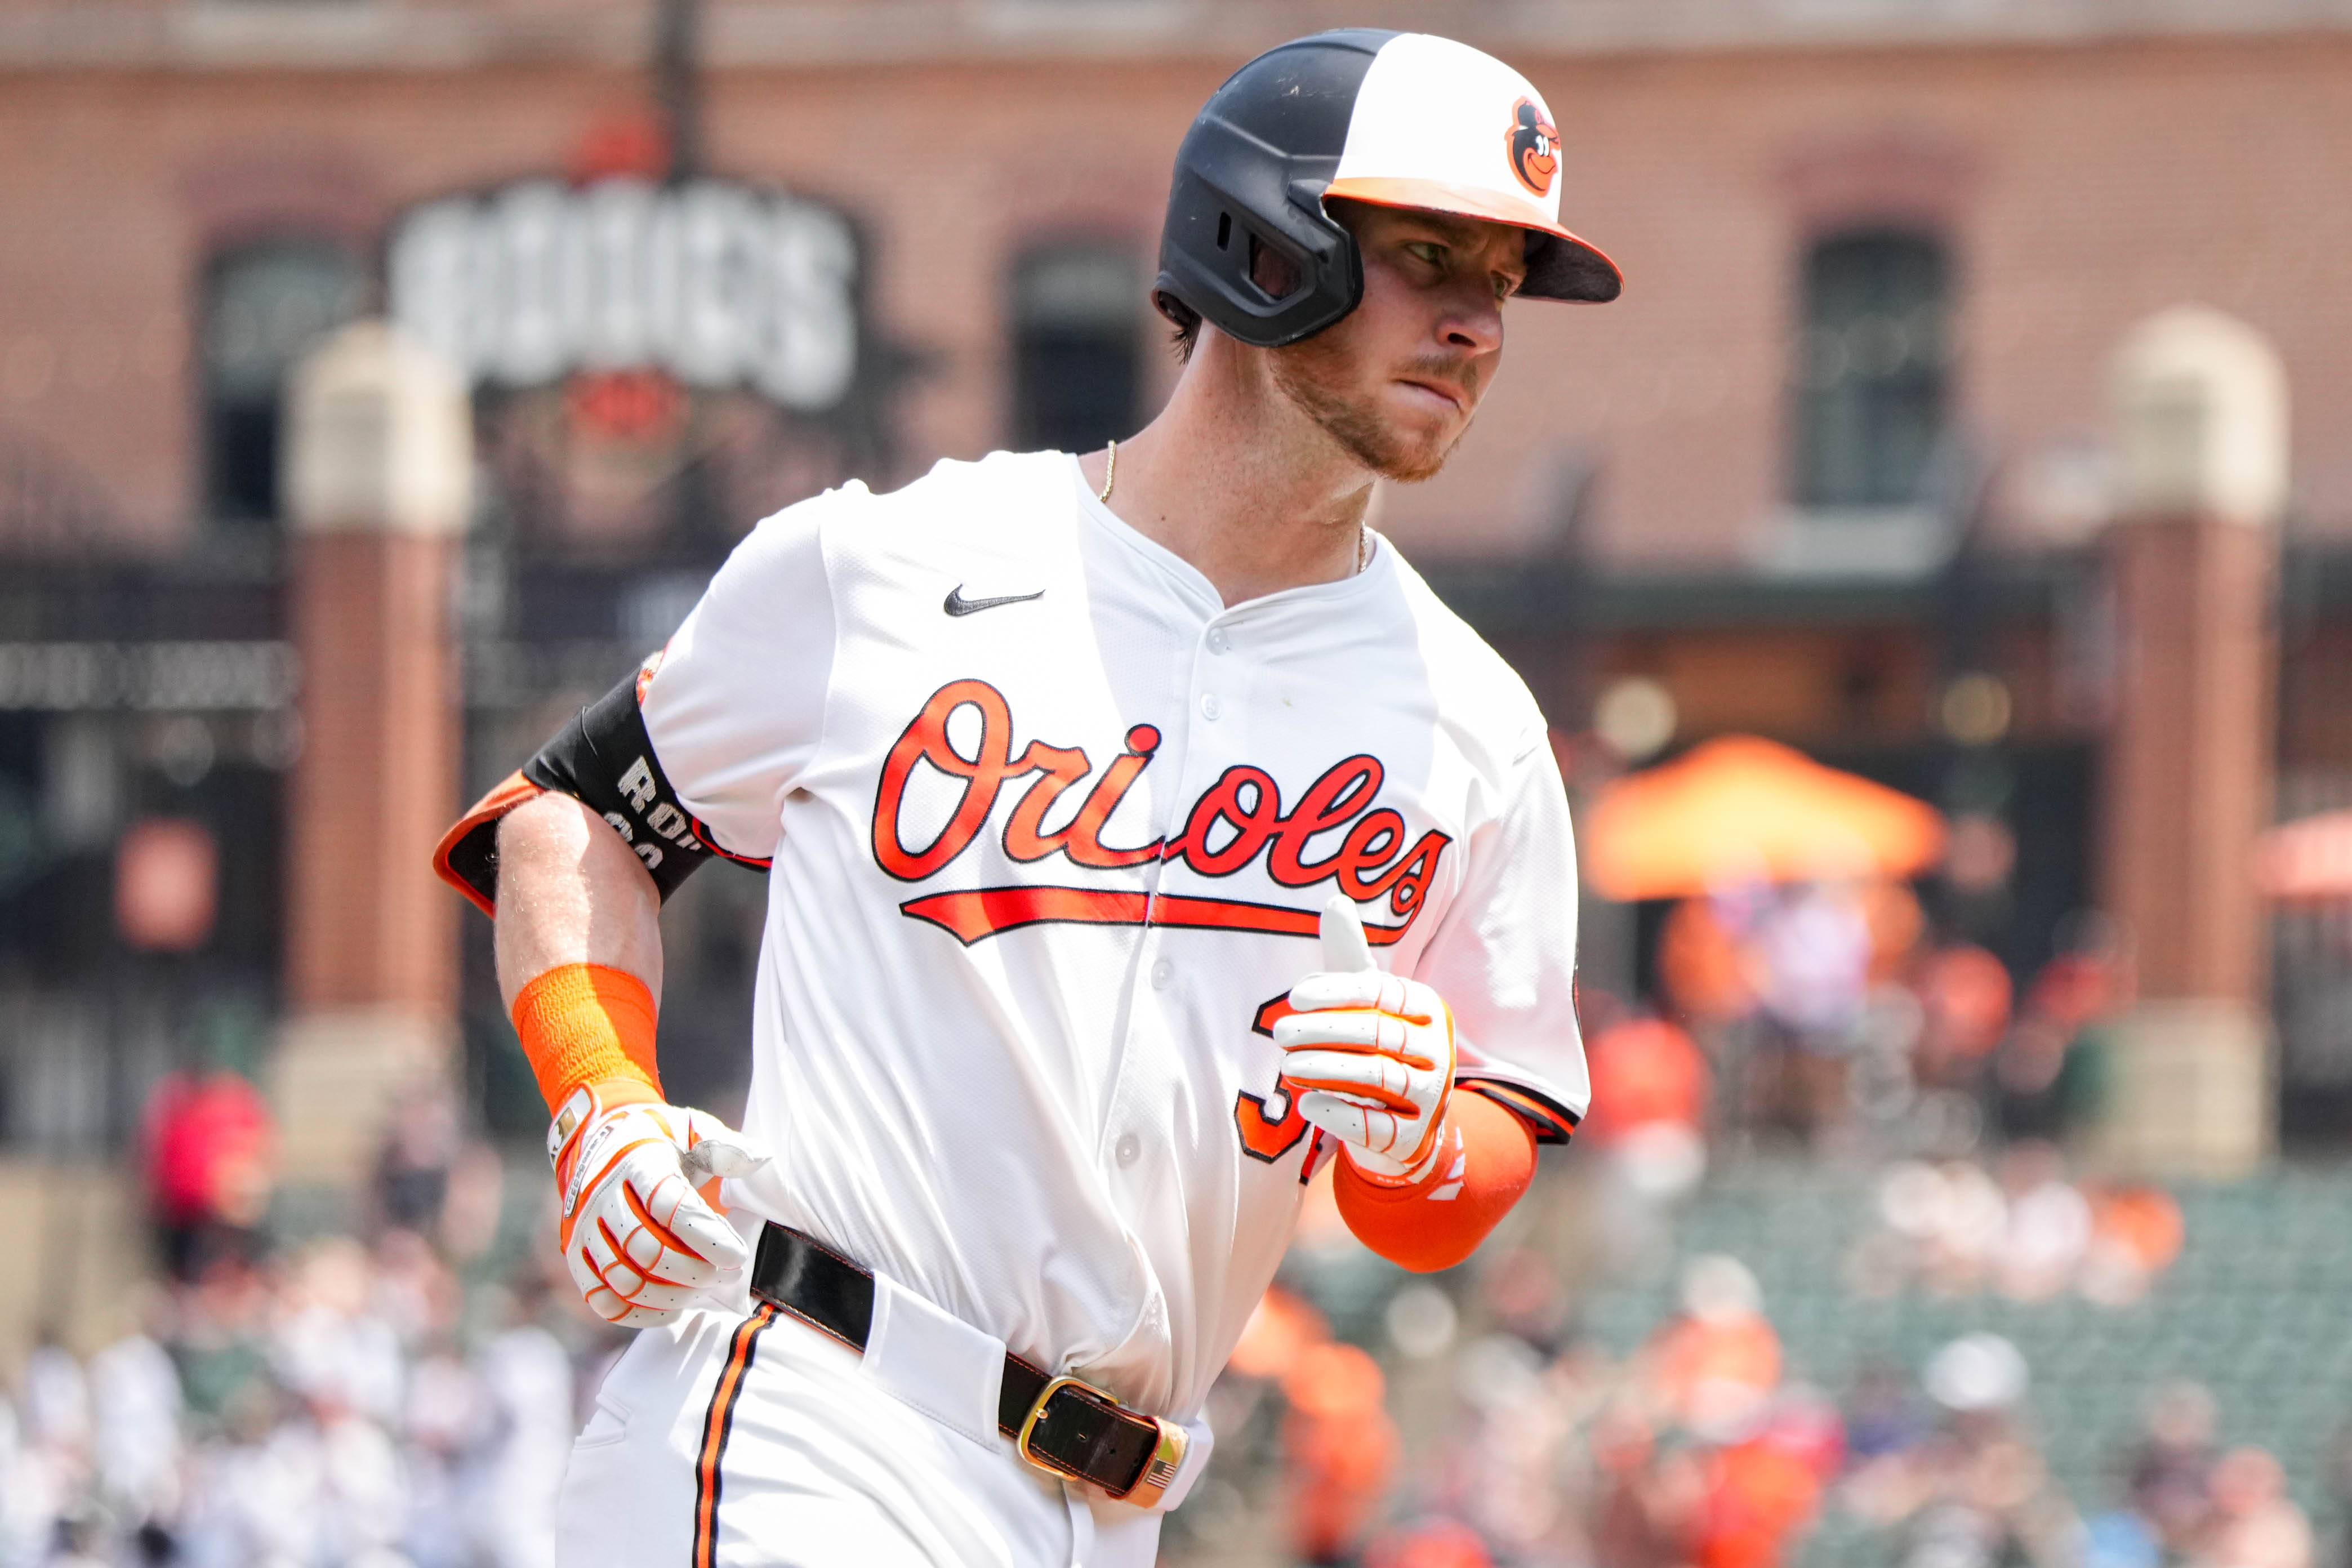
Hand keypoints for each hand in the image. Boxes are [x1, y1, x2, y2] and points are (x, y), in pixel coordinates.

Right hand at [549, 1084, 769, 1327]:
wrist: (597, 1140)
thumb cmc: (658, 1140)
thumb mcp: (691, 1128)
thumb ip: (724, 1146)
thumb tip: (760, 1159)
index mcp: (638, 1162)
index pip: (669, 1206)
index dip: (706, 1237)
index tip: (737, 1256)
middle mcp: (603, 1197)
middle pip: (646, 1249)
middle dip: (694, 1271)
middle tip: (726, 1275)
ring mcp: (584, 1229)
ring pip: (624, 1279)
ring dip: (670, 1295)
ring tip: (703, 1291)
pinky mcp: (576, 1255)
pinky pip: (601, 1298)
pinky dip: (637, 1314)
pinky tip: (672, 1310)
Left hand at [1274, 894, 1456, 1183]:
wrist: (1403, 1125)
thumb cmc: (1376, 1046)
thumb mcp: (1365, 1002)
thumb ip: (1349, 957)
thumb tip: (1336, 900)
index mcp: (1426, 1007)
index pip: (1381, 992)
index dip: (1337, 991)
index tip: (1295, 996)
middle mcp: (1438, 1049)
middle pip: (1378, 1033)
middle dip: (1324, 1032)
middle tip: (1280, 1033)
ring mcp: (1431, 1096)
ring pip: (1378, 1077)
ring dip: (1326, 1069)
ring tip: (1287, 1066)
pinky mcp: (1414, 1139)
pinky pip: (1377, 1126)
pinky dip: (1340, 1114)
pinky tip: (1308, 1105)